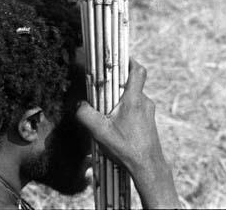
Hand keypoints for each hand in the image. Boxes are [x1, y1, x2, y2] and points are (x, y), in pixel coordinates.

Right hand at [76, 57, 162, 172]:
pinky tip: (116, 123)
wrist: (148, 168)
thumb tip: (77, 105)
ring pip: (134, 97)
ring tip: (108, 109)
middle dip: (118, 82)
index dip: (130, 60)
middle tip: (105, 87)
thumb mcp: (101, 132)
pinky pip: (137, 108)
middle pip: (133, 83)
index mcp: (134, 100)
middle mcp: (144, 102)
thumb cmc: (127, 149)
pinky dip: (126, 110)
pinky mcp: (149, 122)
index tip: (119, 57)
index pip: (138, 71)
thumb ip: (86, 116)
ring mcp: (148, 112)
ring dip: (122, 99)